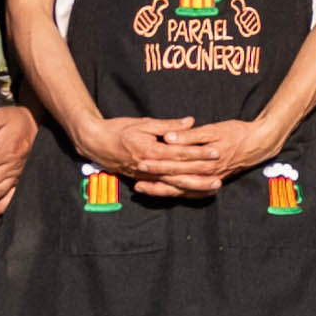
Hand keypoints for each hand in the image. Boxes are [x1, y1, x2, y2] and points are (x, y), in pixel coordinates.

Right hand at [101, 113, 237, 197]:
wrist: (95, 143)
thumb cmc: (118, 129)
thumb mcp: (143, 122)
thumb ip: (168, 125)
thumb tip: (190, 122)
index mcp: (151, 150)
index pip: (180, 153)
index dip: (199, 153)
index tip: (215, 152)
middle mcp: (150, 166)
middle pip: (180, 173)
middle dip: (201, 175)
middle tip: (220, 177)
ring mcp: (146, 176)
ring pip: (174, 184)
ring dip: (194, 187)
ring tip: (213, 188)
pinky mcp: (143, 180)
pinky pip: (164, 189)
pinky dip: (180, 192)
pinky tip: (194, 193)